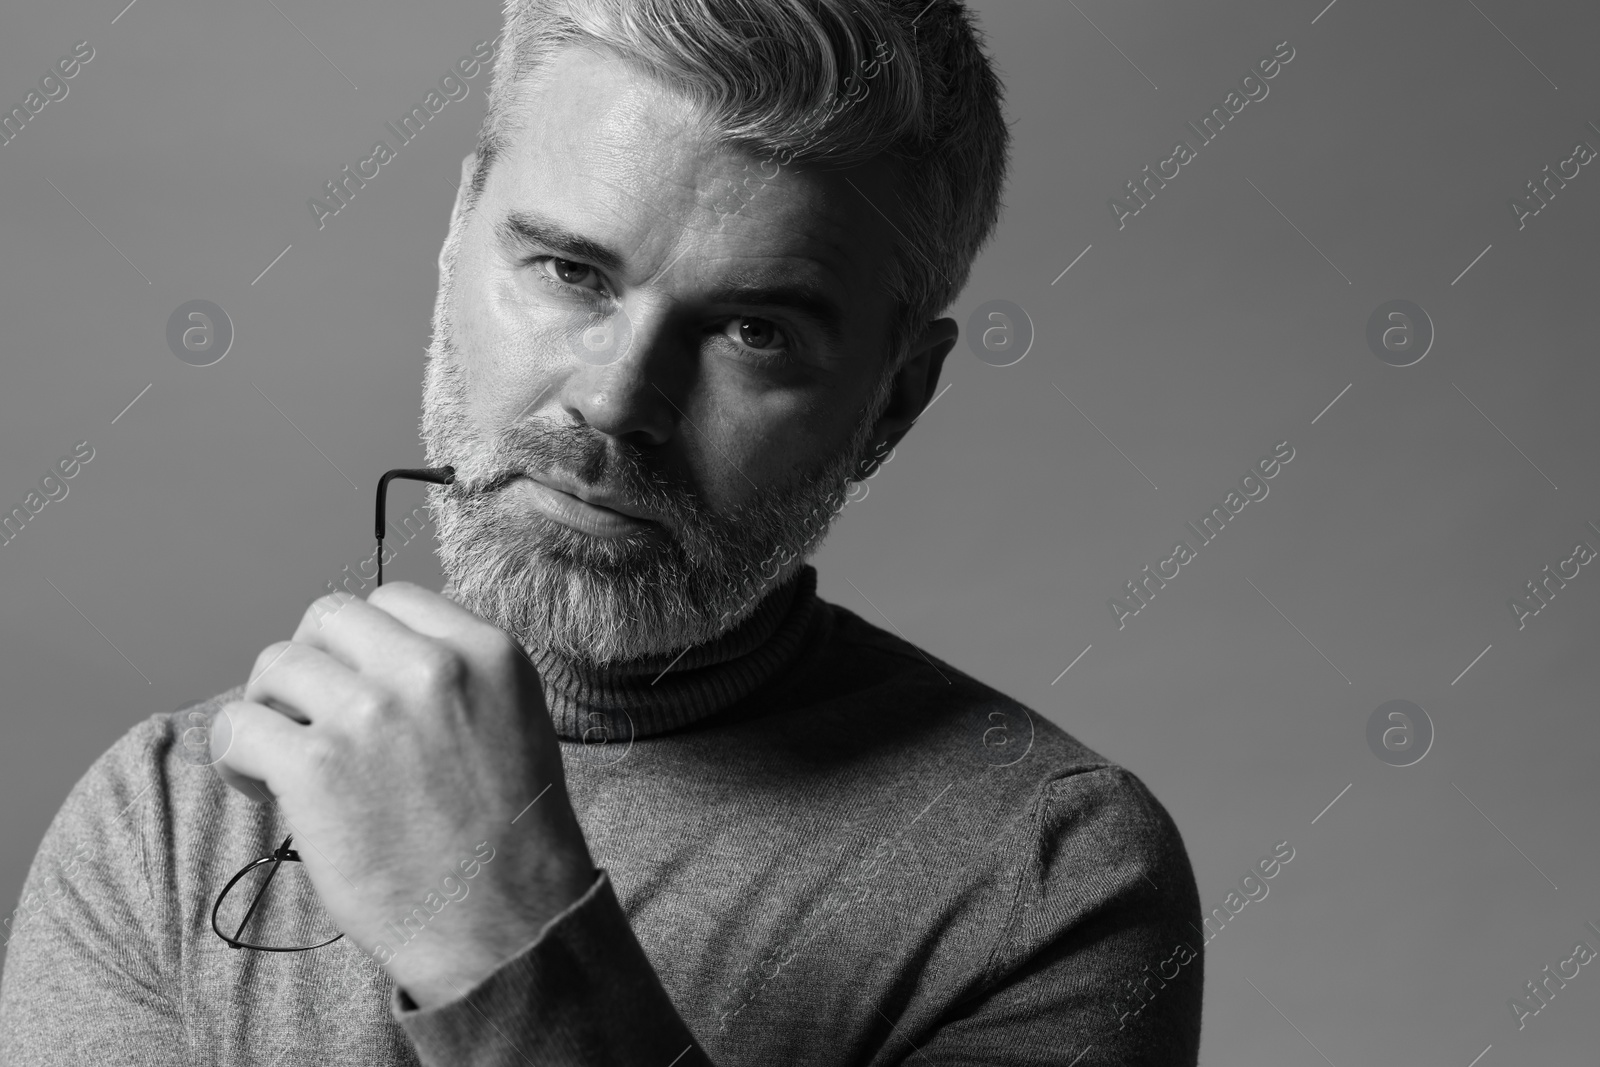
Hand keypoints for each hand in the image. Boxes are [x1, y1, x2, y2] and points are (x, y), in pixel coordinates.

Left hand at [211, 583, 596, 1008]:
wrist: (505, 924)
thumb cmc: (511, 837)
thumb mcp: (515, 720)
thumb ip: (458, 676)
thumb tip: (380, 655)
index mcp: (486, 651)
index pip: (393, 599)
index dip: (364, 645)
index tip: (360, 688)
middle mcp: (429, 667)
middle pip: (327, 617)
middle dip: (312, 663)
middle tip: (313, 717)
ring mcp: (370, 712)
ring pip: (276, 663)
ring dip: (269, 707)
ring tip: (285, 761)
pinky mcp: (316, 767)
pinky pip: (239, 727)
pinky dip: (238, 757)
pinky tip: (264, 790)